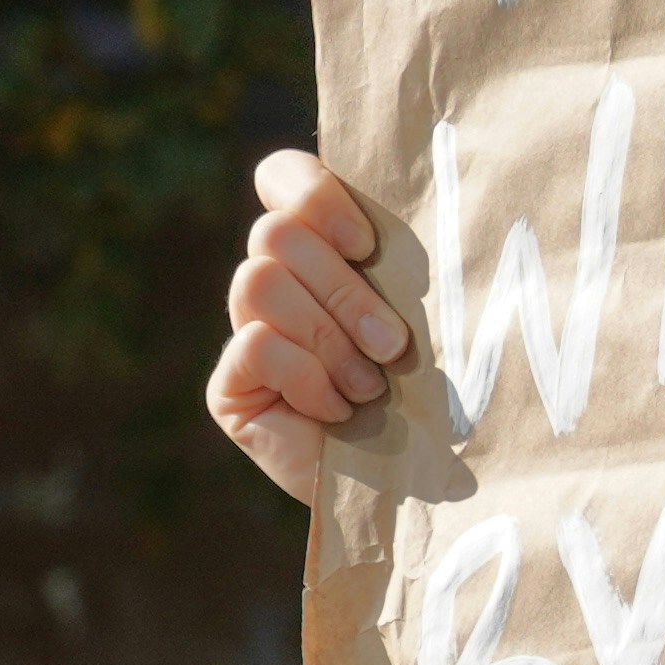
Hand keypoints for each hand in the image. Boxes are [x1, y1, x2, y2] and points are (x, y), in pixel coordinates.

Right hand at [207, 150, 401, 506]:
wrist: (418, 487)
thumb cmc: (434, 394)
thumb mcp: (429, 319)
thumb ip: (405, 264)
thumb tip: (429, 203)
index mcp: (321, 250)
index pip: (282, 177)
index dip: (314, 195)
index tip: (368, 246)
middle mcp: (275, 282)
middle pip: (273, 233)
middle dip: (343, 291)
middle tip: (392, 346)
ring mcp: (245, 332)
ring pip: (257, 281)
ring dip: (327, 337)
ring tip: (369, 387)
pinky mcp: (230, 387)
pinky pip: (254, 345)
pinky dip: (307, 378)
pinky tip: (337, 412)